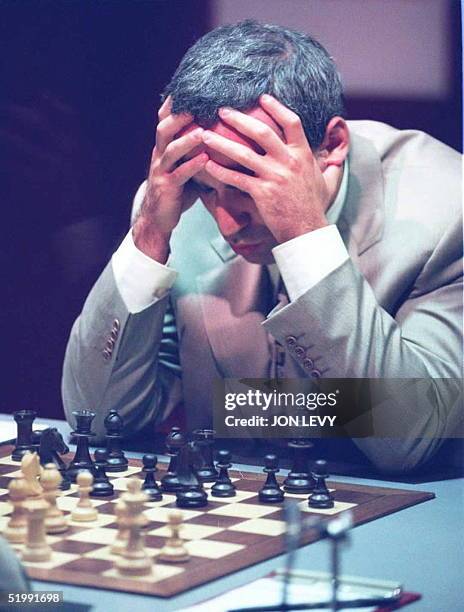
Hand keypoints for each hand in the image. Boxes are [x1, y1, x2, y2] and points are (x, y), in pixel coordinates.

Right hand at [132, 97, 207, 261]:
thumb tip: (224, 135)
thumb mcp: (185, 166)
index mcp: (164, 148)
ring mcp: (161, 172)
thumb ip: (197, 150)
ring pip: (171, 150)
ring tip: (203, 131)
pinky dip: (192, 166)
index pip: (165, 120)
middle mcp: (159, 156)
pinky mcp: (167, 188)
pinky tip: (205, 160)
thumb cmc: (177, 190)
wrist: (158, 218)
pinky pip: (179, 175)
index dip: (174, 104)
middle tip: (196, 104)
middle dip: (179, 116)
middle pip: (164, 129)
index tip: (188, 87)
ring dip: (187, 140)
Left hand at [201, 95, 332, 243]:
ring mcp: (274, 177)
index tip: (261, 97)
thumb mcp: (327, 180)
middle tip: (222, 111)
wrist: (308, 230)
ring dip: (221, 143)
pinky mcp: (262, 193)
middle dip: (239, 119)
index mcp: (303, 154)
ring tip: (205, 135)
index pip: (291, 122)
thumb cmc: (315, 206)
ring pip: (243, 154)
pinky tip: (208, 166)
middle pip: (261, 132)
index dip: (276, 107)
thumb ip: (328, 165)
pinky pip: (236, 178)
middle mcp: (288, 162)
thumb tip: (337, 155)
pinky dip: (221, 172)